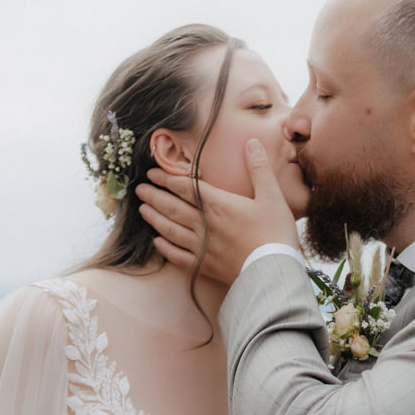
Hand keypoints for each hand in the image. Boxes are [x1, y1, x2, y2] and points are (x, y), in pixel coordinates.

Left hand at [135, 139, 298, 285]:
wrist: (273, 271)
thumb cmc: (275, 233)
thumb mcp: (272, 196)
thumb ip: (259, 168)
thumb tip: (251, 142)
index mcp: (218, 205)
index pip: (185, 187)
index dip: (166, 178)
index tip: (152, 173)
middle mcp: (204, 224)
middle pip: (172, 207)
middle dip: (154, 196)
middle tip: (139, 189)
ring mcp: (202, 247)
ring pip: (170, 230)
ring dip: (155, 219)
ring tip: (142, 211)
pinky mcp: (204, 266)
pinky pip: (178, 257)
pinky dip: (165, 249)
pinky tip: (157, 243)